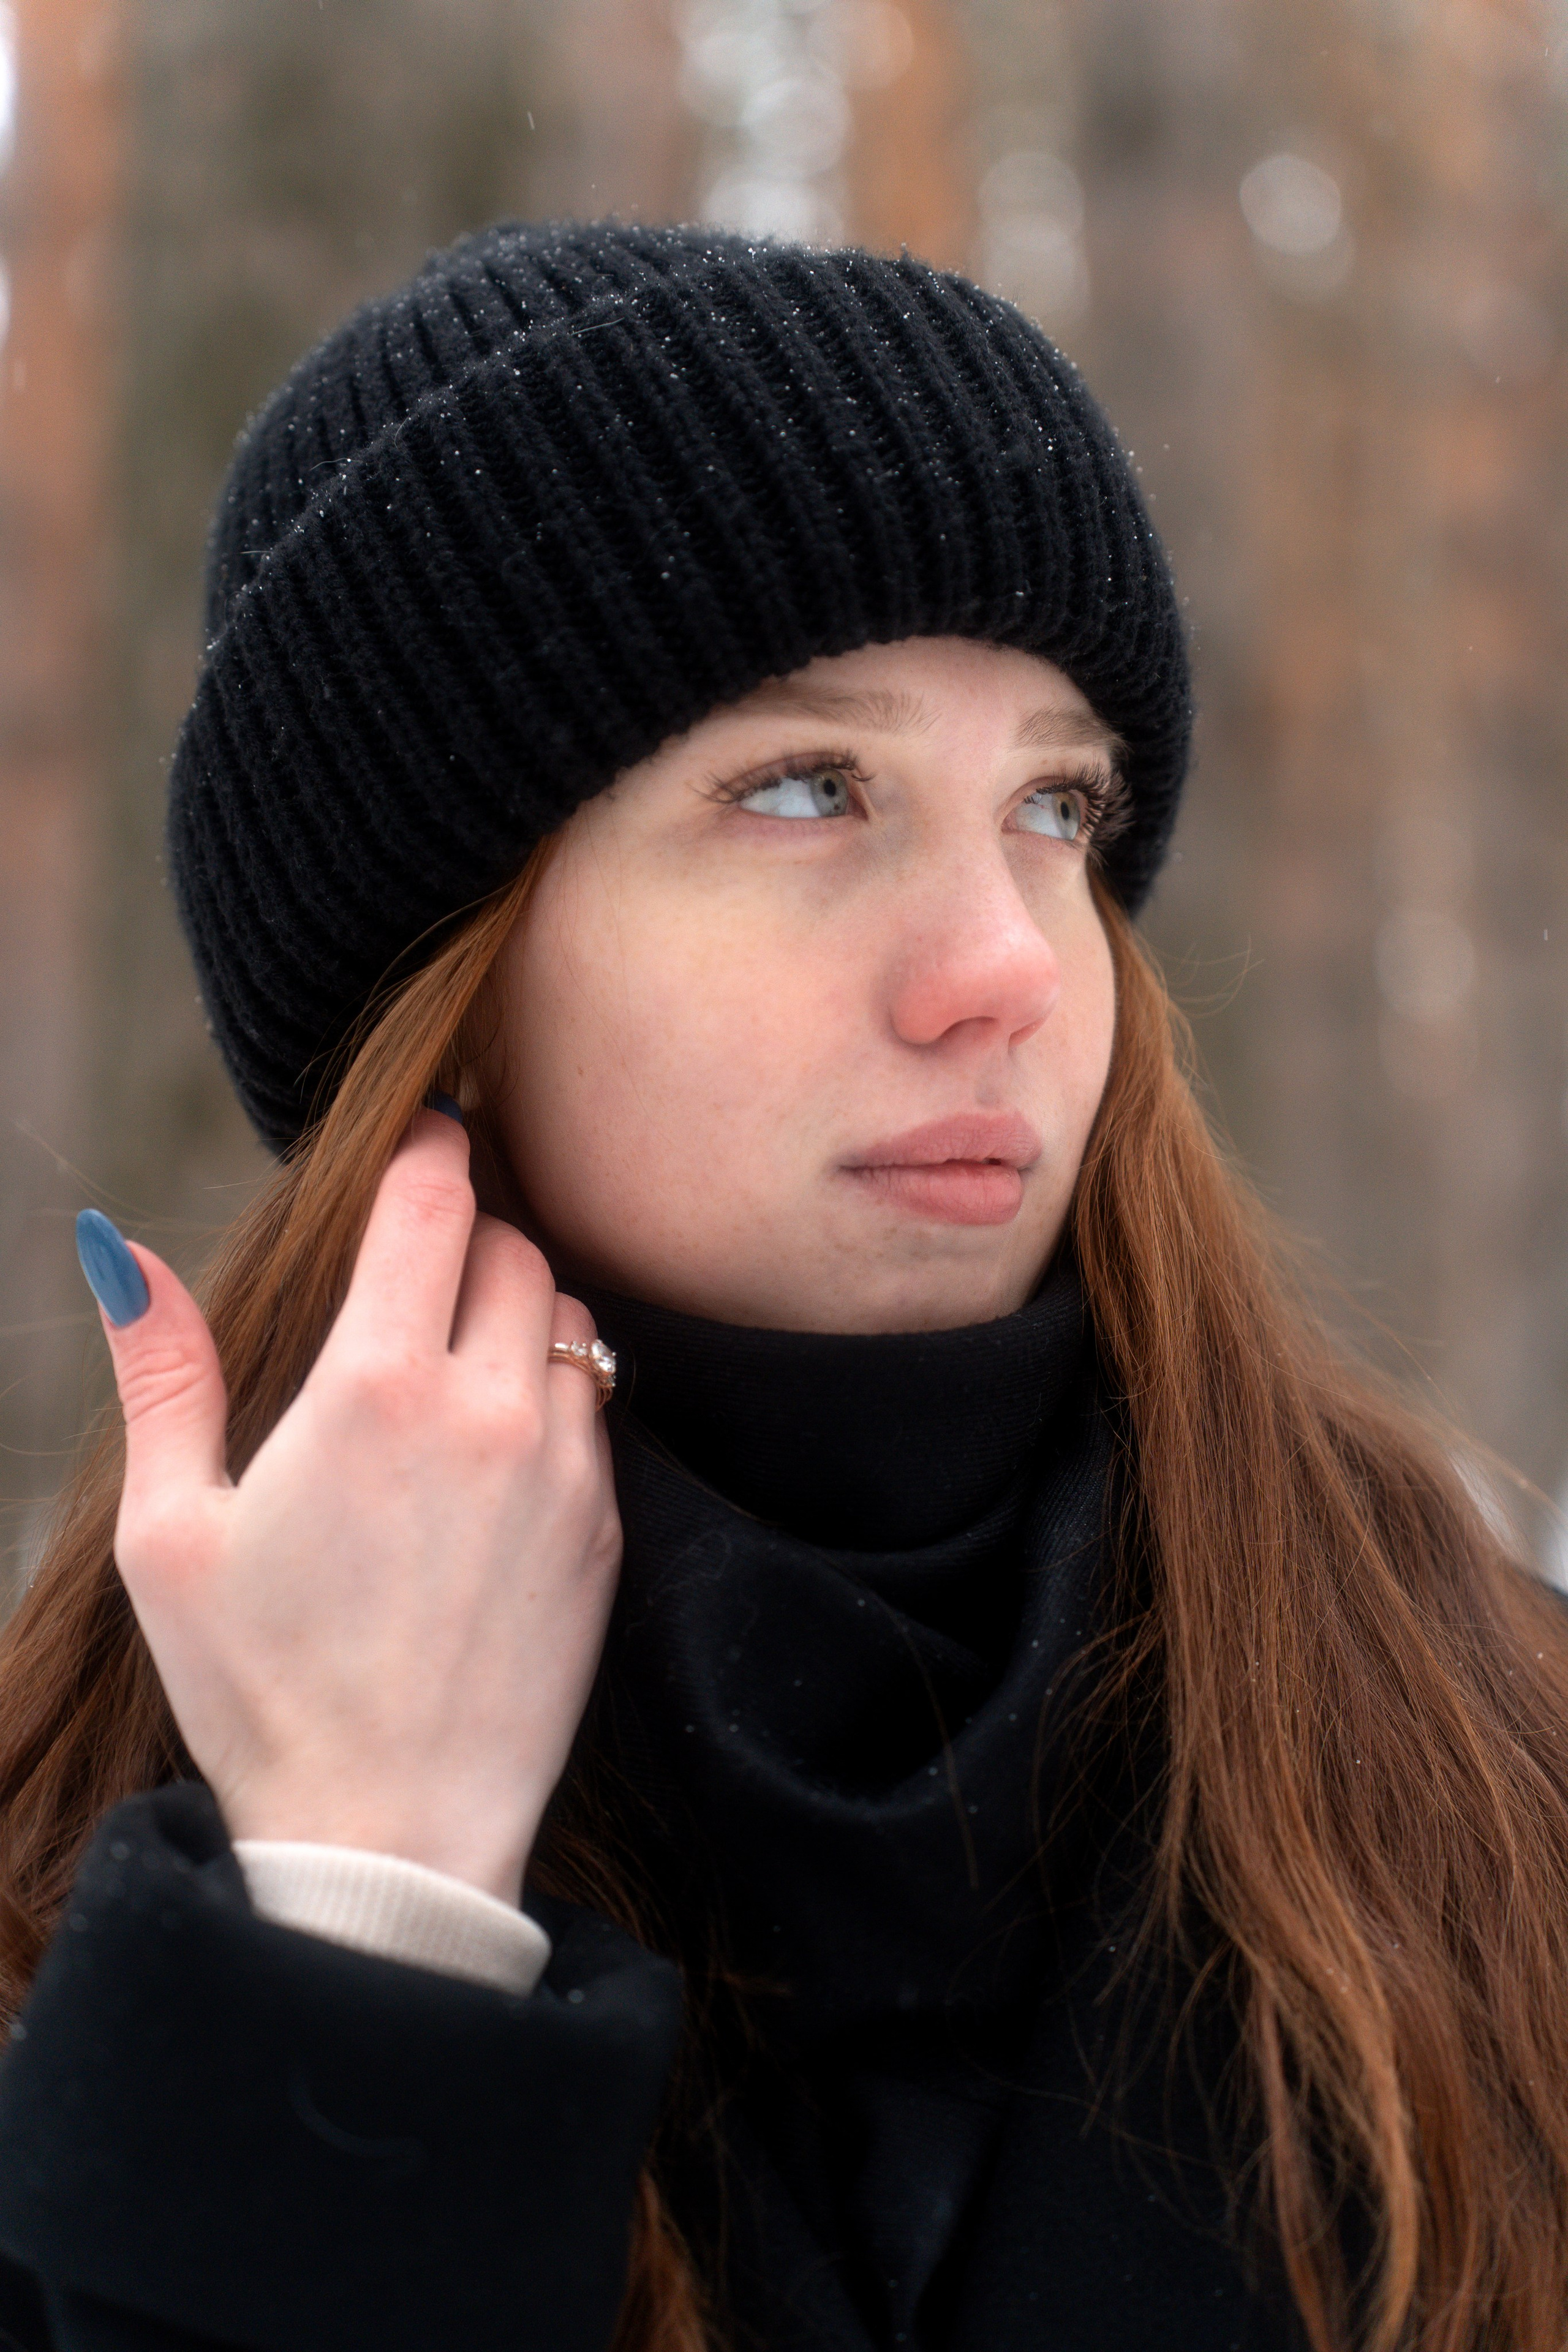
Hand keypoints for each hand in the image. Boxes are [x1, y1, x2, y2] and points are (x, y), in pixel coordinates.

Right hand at [90, 1111, 621, 1902]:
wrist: (388, 1835)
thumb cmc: (259, 1688)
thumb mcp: (172, 1532)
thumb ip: (161, 1376)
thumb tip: (118, 1249)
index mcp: (373, 1389)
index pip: (433, 1201)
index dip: (428, 1148)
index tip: (423, 1135)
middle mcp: (486, 1410)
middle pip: (513, 1247)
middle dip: (467, 1236)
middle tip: (414, 1274)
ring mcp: (563, 1470)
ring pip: (568, 1322)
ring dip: (520, 1313)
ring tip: (453, 1362)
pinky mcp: (604, 1530)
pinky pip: (597, 1411)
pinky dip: (554, 1397)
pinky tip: (493, 1450)